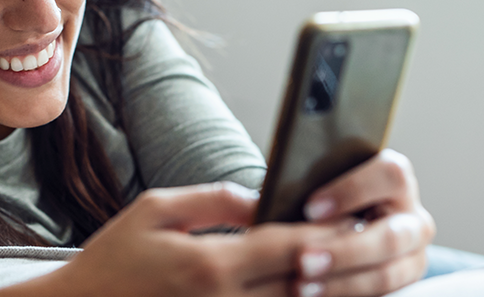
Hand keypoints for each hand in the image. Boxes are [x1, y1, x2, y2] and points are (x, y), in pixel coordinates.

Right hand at [42, 183, 341, 296]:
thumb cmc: (112, 260)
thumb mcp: (155, 210)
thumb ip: (215, 199)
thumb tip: (263, 196)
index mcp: (210, 266)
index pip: (288, 247)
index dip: (328, 232)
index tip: (354, 216)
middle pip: (304, 284)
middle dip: (343, 262)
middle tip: (371, 239)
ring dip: (329, 288)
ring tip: (354, 265)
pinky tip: (309, 287)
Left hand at [291, 149, 435, 296]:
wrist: (334, 225)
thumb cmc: (321, 199)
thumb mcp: (310, 187)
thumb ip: (284, 190)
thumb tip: (246, 205)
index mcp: (393, 177)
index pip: (388, 174)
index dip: (352, 191)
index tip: (310, 209)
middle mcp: (412, 216)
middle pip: (390, 235)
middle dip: (345, 250)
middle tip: (302, 259)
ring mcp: (412, 255)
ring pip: (388, 273)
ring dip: (344, 282)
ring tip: (301, 287)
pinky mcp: (403, 283)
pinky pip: (385, 295)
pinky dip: (347, 294)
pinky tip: (314, 295)